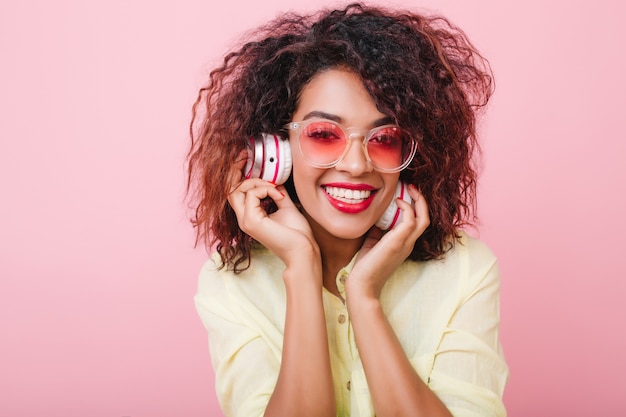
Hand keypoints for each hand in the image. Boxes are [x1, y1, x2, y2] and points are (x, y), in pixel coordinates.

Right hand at [227, 152, 318, 266]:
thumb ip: (276, 194)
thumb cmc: (297, 235)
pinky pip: (252, 195)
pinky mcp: (251, 222)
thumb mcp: (286, 206)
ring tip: (275, 190)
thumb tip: (274, 180)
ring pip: (239, 189)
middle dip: (237, 171)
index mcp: (250, 216)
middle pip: (230, 189)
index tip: (243, 157)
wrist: (303, 251)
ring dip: (258, 183)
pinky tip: (278, 197)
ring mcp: (246, 221)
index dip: (235, 174)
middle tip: (247, 158)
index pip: (235, 192)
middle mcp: (244, 218)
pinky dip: (266, 190)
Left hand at [347, 185, 429, 298]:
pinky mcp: (398, 242)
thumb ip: (378, 231)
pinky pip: (411, 220)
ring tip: (409, 189)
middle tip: (412, 187)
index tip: (406, 194)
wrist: (363, 284)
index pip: (418, 223)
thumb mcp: (373, 243)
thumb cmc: (366, 266)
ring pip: (424, 219)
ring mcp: (406, 243)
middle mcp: (409, 243)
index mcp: (405, 244)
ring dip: (418, 201)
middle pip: (426, 218)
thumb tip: (377, 217)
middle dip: (421, 201)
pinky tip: (396, 202)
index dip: (416, 207)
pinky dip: (407, 208)